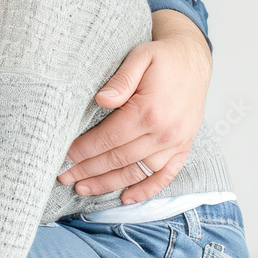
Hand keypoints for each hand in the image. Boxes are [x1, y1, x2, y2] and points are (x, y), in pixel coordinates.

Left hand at [59, 10, 210, 202]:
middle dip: (87, 170)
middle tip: (63, 176)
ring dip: (108, 183)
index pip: (108, 139)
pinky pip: (165, 176)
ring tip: (83, 188)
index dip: (83, 150)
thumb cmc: (162, 59)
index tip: (63, 155)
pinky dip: (146, 190)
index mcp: (149, 111)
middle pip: (118, 159)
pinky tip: (126, 198)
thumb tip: (101, 100)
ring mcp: (175, 143)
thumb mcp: (140, 58)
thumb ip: (121, 80)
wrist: (194, 61)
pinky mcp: (183, 148)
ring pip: (137, 172)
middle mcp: (164, 133)